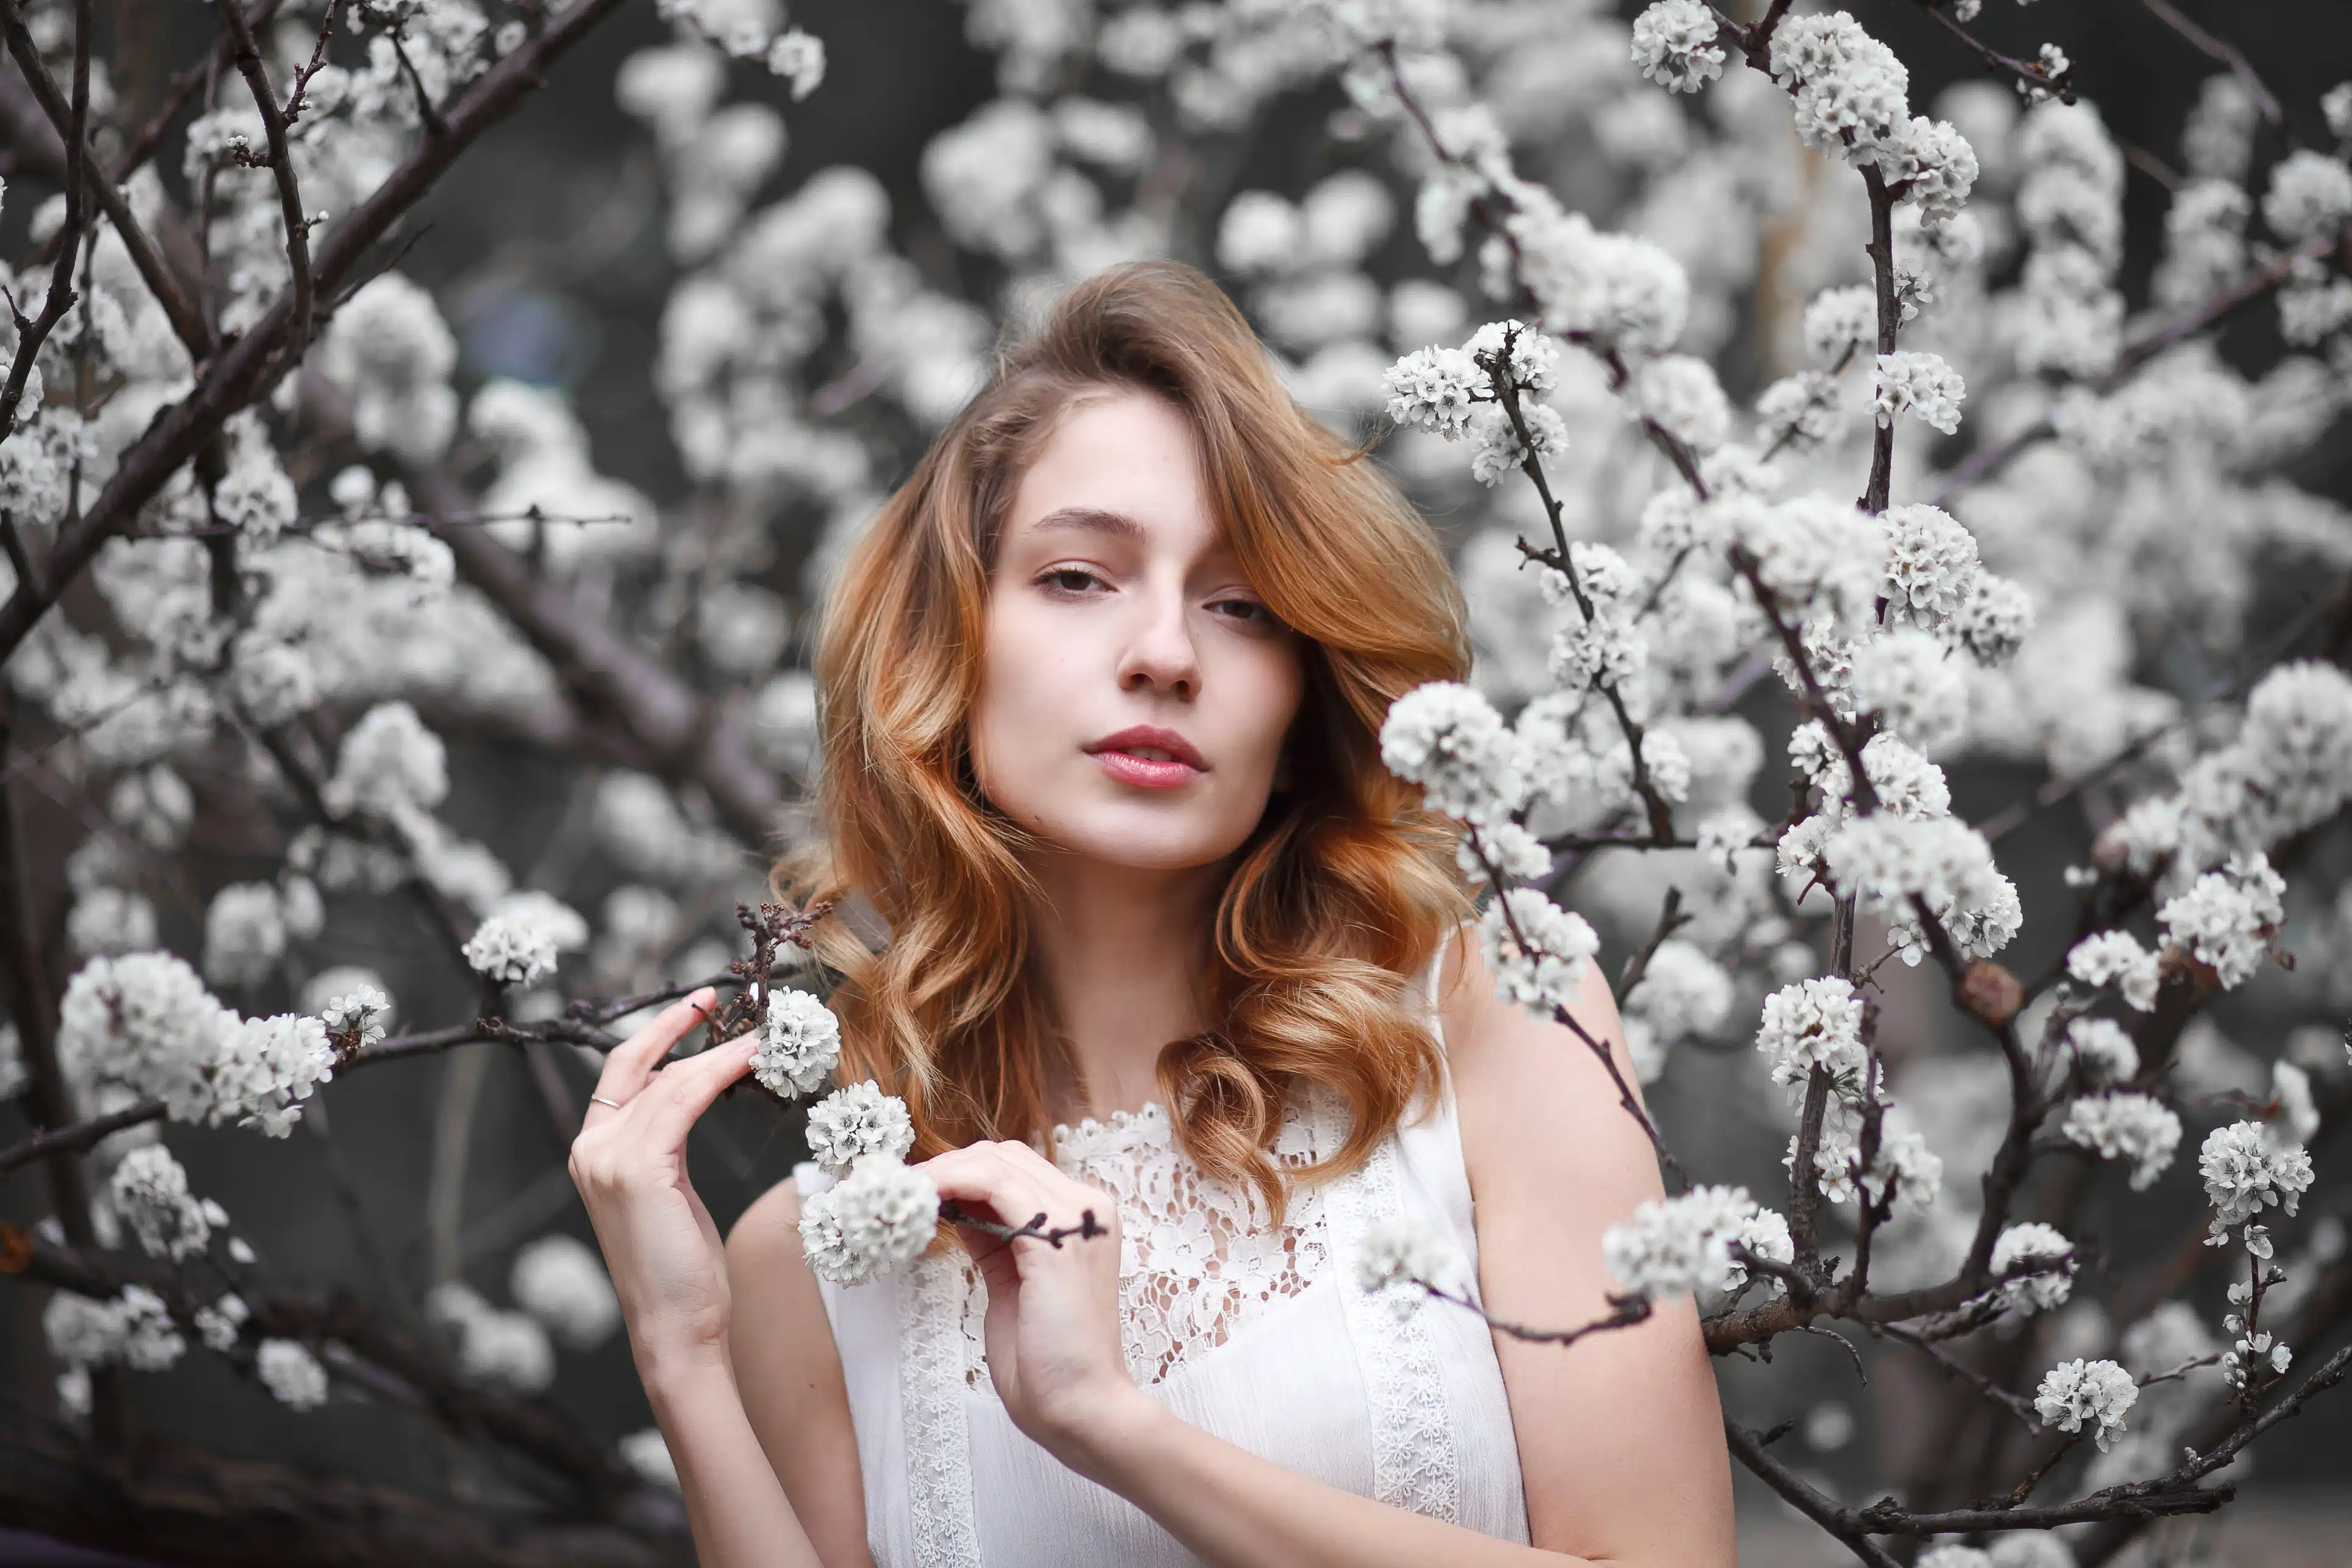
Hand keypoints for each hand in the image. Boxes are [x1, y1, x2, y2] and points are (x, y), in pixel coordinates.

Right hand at [569, 987, 757, 1381]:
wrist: (675, 1328)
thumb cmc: (681, 1269)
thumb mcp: (670, 1194)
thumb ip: (667, 1148)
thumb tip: (689, 1099)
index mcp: (593, 1156)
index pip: (620, 1077)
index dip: (655, 1037)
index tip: (694, 1010)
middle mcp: (590, 1151)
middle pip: (635, 1065)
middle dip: (675, 1026)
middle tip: (716, 998)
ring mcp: (607, 1159)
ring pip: (669, 1081)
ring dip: (718, 1052)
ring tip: (761, 1038)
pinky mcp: (637, 1170)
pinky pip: (684, 1100)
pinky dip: (718, 1072)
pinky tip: (748, 1060)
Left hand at [916, 1140, 1151, 1466]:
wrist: (1081, 1409)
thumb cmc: (1048, 1363)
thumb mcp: (1013, 1285)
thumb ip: (995, 1241)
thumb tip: (957, 1207)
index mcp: (1084, 1219)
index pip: (1016, 1170)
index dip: (961, 1172)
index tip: (914, 1190)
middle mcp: (1089, 1208)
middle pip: (1005, 1157)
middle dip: (947, 1167)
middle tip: (901, 1192)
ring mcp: (1077, 1219)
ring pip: (997, 1163)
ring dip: (941, 1172)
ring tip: (903, 1195)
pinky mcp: (1057, 1240)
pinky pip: (996, 1186)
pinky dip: (953, 1183)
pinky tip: (923, 1200)